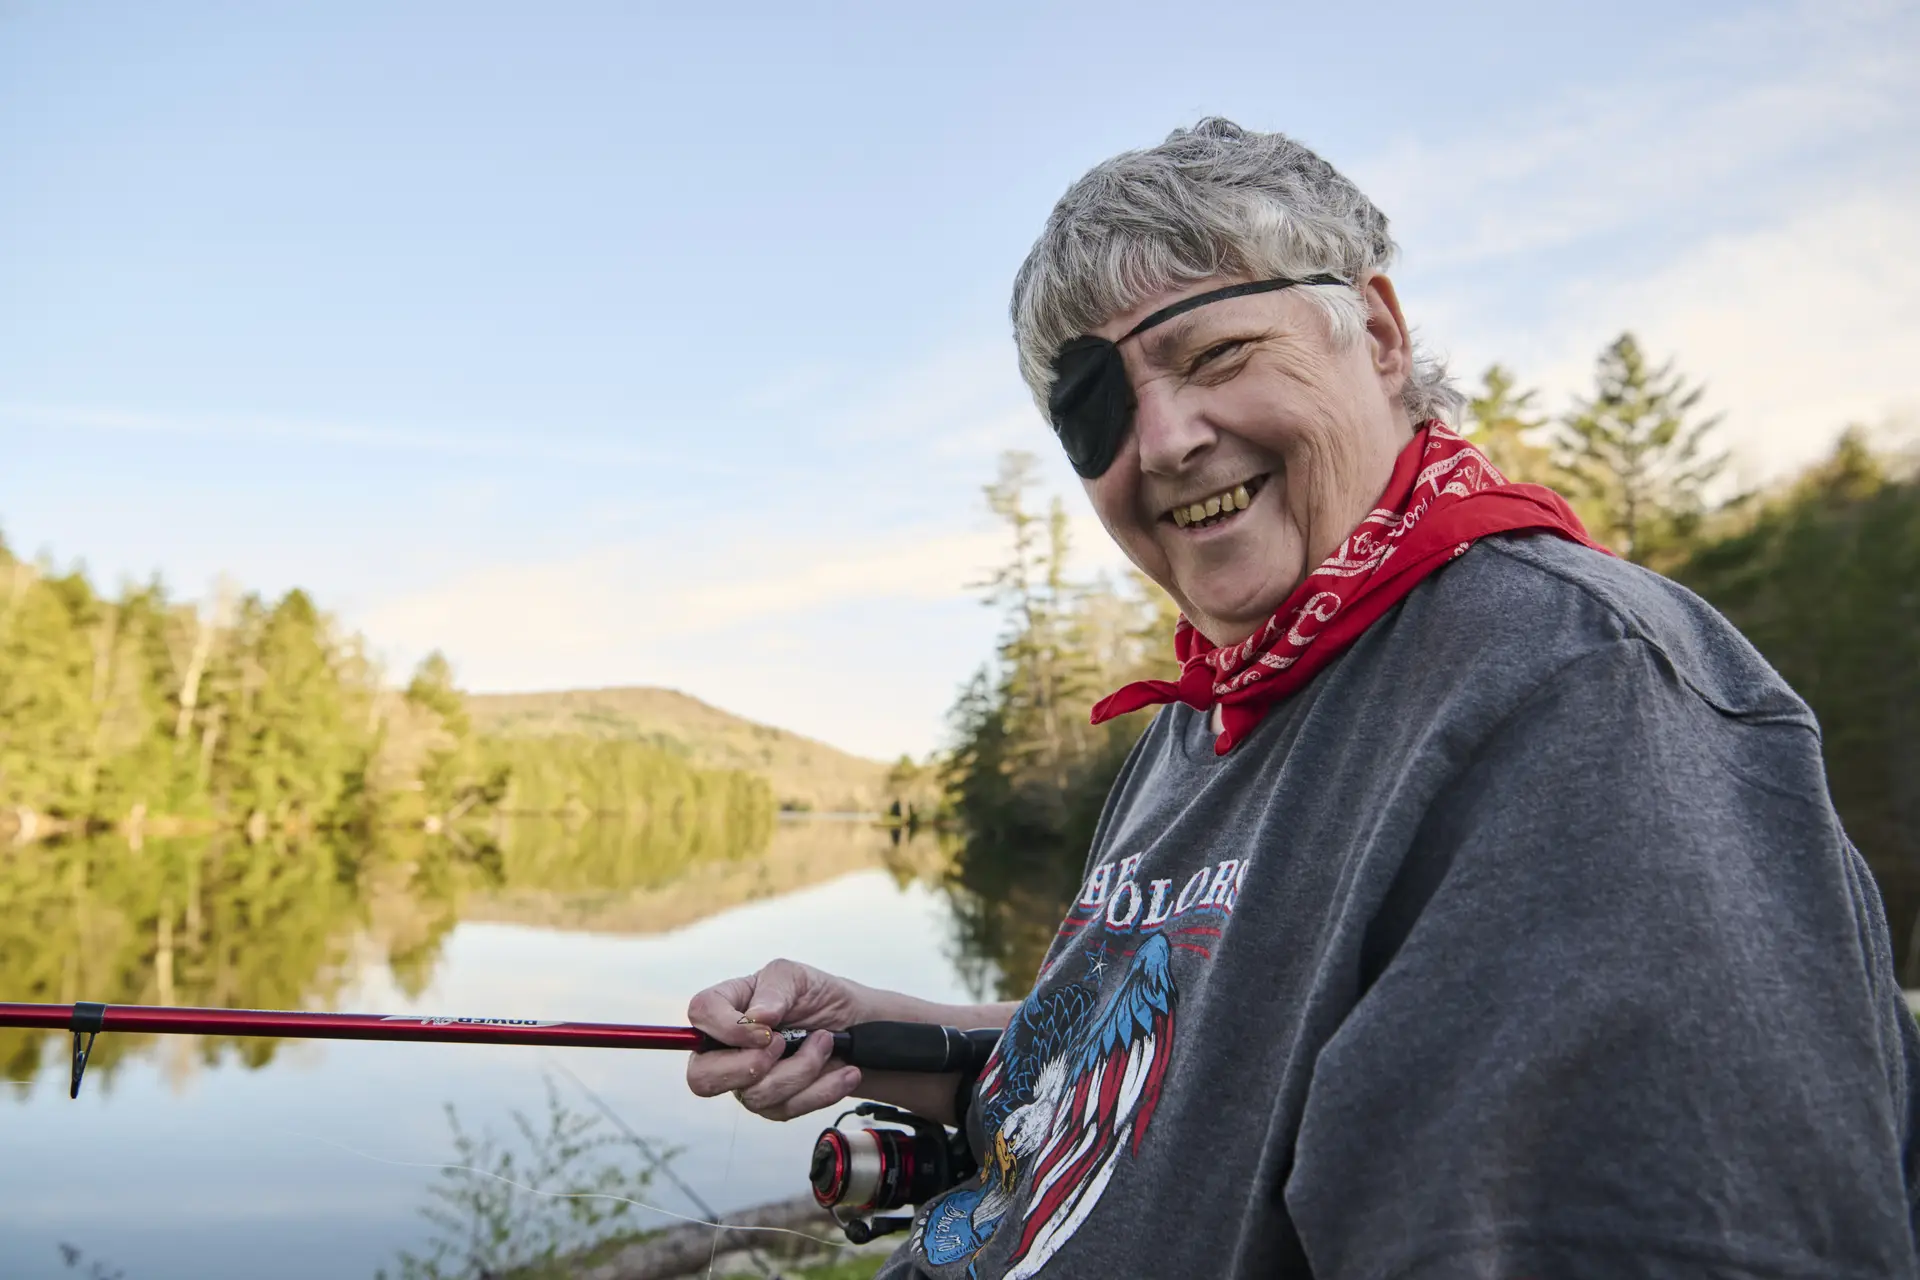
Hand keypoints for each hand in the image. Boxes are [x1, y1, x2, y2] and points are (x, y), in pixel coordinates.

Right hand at [685, 959, 865, 1121]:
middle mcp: (727, 1048)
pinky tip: (844, 1072)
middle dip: (750, 1067)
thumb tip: (756, 1018)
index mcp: (727, 1006)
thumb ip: (775, 989)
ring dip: (803, 1069)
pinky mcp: (773, 1104)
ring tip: (826, 1043)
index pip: (700, 1014)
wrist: (856, 1026)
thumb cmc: (819, 996)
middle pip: (702, 1078)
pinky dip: (823, 1088)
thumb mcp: (798, 978)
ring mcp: (747, 1081)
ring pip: (756, 1096)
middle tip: (782, 1044)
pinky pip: (788, 1109)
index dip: (726, 1028)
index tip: (766, 1030)